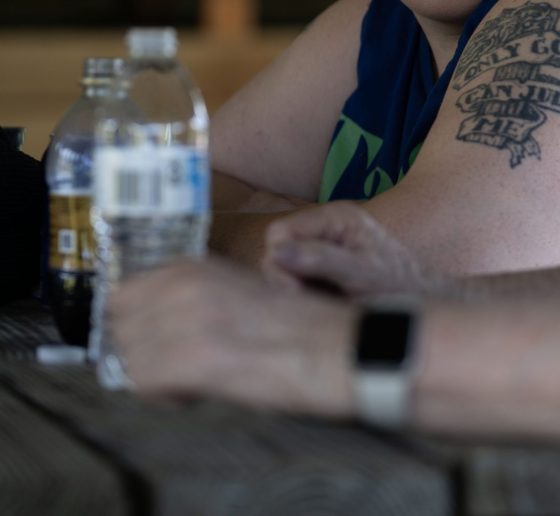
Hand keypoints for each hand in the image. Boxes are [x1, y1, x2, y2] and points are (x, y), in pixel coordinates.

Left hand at [109, 258, 356, 417]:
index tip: (163, 342)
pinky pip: (144, 383)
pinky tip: (199, 391)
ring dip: (156, 374)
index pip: (124, 294)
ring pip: (130, 357)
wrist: (337, 344)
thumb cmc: (300, 325)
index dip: (141, 323)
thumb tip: (155, 328)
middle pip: (121, 327)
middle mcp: (182, 286)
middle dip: (144, 350)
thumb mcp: (239, 291)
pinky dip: (166, 395)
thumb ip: (194, 299)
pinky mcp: (190, 358)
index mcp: (194, 267)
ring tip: (196, 379)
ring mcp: (183, 320)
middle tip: (182, 365)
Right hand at [263, 201, 447, 298]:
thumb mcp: (362, 275)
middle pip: (275, 252)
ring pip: (282, 270)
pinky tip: (330, 304)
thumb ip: (322, 261)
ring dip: (298, 291)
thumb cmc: (400, 287)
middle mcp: (327, 227)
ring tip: (332, 301)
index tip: (303, 289)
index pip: (277, 234)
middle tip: (323, 299)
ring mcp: (325, 246)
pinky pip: (295, 282)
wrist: (426, 301)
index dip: (280, 264)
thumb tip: (276, 252)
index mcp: (336, 217)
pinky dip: (306, 297)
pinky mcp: (324, 266)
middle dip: (288, 281)